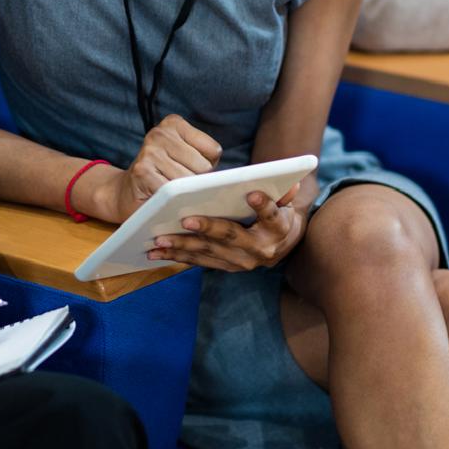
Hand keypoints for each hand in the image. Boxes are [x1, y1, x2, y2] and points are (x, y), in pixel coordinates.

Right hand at [76, 114, 222, 223]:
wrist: (127, 193)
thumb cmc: (165, 176)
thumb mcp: (188, 159)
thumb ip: (207, 160)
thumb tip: (220, 181)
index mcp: (174, 123)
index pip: (213, 150)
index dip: (209, 167)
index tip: (192, 169)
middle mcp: (160, 133)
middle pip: (203, 166)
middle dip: (197, 182)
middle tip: (179, 184)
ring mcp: (149, 151)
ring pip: (189, 180)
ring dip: (184, 194)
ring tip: (171, 192)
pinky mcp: (142, 171)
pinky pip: (172, 191)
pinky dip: (172, 201)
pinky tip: (163, 198)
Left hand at [146, 186, 305, 272]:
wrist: (281, 245)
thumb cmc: (276, 214)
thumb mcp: (285, 203)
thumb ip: (283, 192)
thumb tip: (292, 181)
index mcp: (277, 229)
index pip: (271, 216)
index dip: (264, 206)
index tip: (253, 195)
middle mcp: (259, 249)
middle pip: (231, 236)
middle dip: (207, 229)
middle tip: (185, 220)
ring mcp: (241, 262)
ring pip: (209, 252)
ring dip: (182, 246)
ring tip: (159, 239)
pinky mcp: (226, 267)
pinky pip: (199, 262)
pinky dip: (176, 256)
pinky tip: (156, 252)